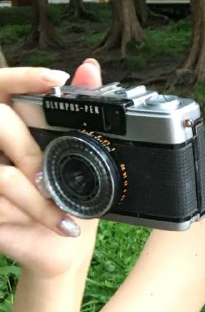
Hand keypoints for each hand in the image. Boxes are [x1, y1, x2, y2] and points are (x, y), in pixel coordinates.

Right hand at [0, 59, 102, 276]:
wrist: (57, 244)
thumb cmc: (65, 191)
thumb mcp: (76, 153)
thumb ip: (76, 107)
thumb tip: (89, 67)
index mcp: (7, 121)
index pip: (1, 84)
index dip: (23, 78)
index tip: (57, 79)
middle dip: (28, 154)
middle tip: (47, 177)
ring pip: (4, 175)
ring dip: (36, 200)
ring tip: (63, 215)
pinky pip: (1, 204)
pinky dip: (32, 217)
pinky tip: (56, 226)